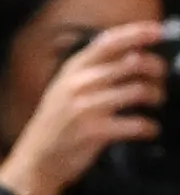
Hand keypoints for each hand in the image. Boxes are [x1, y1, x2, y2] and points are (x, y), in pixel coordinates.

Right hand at [0, 11, 168, 194]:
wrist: (35, 162)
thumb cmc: (55, 125)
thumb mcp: (65, 88)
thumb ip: (92, 70)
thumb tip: (132, 54)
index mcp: (73, 69)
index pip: (110, 42)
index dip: (138, 33)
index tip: (157, 32)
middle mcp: (79, 84)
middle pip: (132, 62)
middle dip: (156, 67)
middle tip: (160, 77)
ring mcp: (87, 108)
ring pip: (139, 90)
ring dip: (156, 95)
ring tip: (156, 100)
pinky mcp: (95, 132)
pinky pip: (136, 124)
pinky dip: (149, 126)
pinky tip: (149, 129)